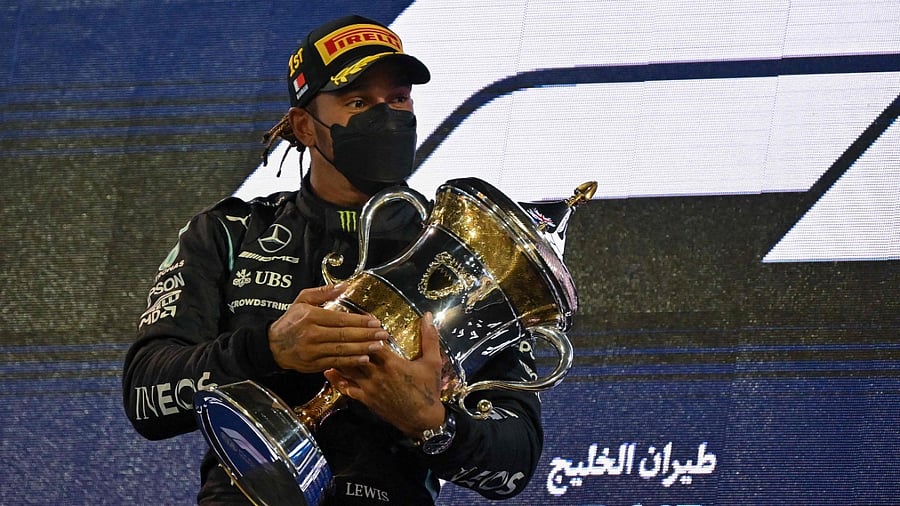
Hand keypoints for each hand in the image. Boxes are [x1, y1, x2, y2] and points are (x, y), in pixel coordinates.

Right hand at [268, 284, 388, 372]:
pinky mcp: (313, 364)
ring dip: (362, 348)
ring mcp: (312, 351)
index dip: (359, 321)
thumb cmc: (290, 321)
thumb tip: (344, 285)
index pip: (340, 319)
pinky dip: (351, 361)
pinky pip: (336, 362)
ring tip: (378, 346)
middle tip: (383, 334)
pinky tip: (364, 358)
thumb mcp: (302, 300)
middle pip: (344, 335)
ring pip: (342, 350)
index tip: (375, 321)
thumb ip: (323, 293)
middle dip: (366, 335)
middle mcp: (312, 334)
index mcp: (311, 316)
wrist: (273, 345)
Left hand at [324, 312, 445, 438]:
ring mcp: (369, 388)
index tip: (359, 319)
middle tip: (336, 330)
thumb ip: (430, 337)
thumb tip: (428, 315)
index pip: (373, 342)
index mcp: (392, 363)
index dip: (365, 330)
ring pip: (349, 371)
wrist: (423, 420)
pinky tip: (329, 372)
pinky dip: (337, 380)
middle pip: (356, 355)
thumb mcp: (433, 362)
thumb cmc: (428, 390)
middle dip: (347, 342)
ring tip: (327, 347)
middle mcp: (377, 374)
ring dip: (339, 358)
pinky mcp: (366, 400)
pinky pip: (348, 389)